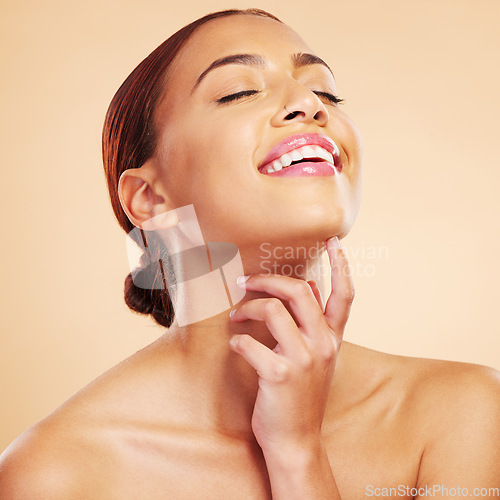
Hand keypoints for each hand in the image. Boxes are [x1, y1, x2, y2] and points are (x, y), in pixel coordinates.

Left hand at [228, 237, 353, 453]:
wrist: (296, 441)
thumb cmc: (301, 396)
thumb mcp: (317, 358)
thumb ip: (315, 324)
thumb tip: (311, 286)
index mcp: (333, 339)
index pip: (345, 295)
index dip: (341, 266)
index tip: (334, 242)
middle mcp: (323, 345)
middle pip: (300, 291)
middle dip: (269, 280)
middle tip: (247, 281)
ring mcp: (303, 360)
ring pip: (273, 310)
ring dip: (247, 308)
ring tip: (235, 316)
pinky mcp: (280, 374)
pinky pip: (250, 343)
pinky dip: (237, 341)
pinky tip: (235, 346)